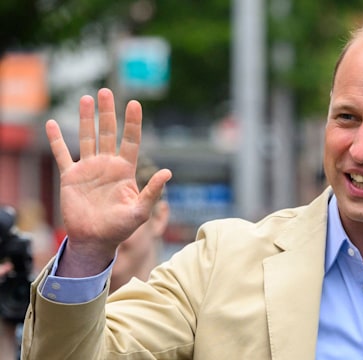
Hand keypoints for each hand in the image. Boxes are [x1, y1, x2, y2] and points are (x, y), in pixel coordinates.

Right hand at [46, 88, 171, 276]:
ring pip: (87, 138)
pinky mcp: (71, 177)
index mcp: (125, 170)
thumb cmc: (120, 228)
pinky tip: (52, 124)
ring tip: (87, 98)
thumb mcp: (140, 211)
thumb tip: (168, 172)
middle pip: (108, 133)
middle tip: (107, 91)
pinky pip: (62, 154)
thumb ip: (152, 192)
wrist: (95, 241)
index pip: (131, 140)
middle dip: (108, 113)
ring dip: (86, 119)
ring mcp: (89, 169)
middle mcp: (107, 165)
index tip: (135, 104)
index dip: (133, 123)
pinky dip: (56, 140)